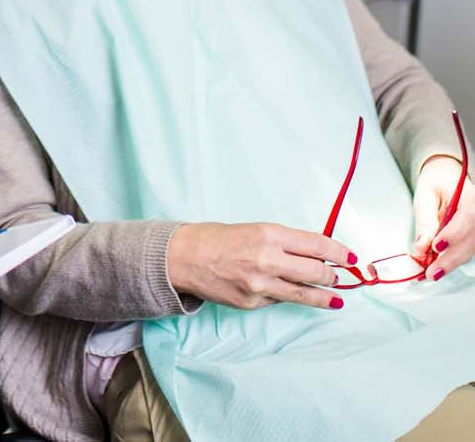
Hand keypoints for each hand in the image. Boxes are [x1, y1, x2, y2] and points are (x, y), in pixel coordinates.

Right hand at [167, 222, 355, 310]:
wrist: (183, 257)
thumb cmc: (216, 237)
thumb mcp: (253, 229)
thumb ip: (282, 242)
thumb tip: (313, 254)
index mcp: (269, 234)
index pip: (318, 245)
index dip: (339, 253)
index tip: (351, 258)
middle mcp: (269, 260)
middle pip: (318, 272)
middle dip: (332, 275)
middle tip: (337, 275)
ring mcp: (262, 285)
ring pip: (307, 294)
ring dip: (324, 295)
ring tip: (334, 297)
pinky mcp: (253, 303)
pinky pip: (281, 301)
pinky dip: (288, 296)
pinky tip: (292, 294)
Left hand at [413, 155, 473, 280]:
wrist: (447, 177)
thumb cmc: (436, 182)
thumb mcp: (426, 194)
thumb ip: (425, 219)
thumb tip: (422, 245)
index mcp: (471, 199)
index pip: (467, 219)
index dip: (452, 235)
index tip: (436, 246)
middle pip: (469, 243)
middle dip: (448, 260)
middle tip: (429, 272)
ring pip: (467, 252)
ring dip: (448, 264)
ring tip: (428, 273)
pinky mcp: (472, 238)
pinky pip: (463, 252)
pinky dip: (449, 260)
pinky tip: (435, 267)